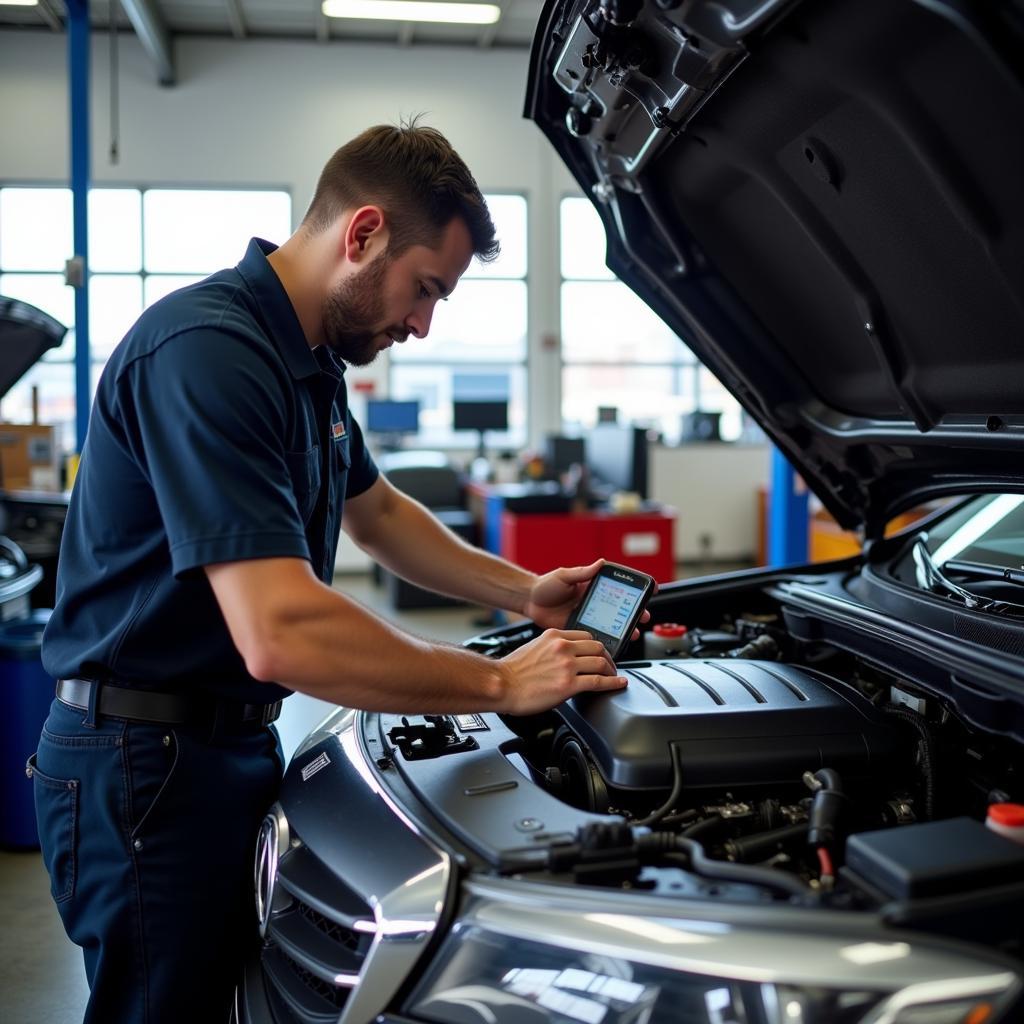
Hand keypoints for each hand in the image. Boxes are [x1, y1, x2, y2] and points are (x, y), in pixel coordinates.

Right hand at [498, 629, 626, 714]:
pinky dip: (613, 683)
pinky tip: (619, 683)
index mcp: (554, 635)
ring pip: (601, 662)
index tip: (600, 654)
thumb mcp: (535, 647)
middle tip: (610, 666)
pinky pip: (598, 682)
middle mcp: (563, 647)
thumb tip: (569, 655)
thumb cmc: (513, 670)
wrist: (501, 685)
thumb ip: (554, 647)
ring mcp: (567, 666)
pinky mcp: (569, 684)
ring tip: (613, 676)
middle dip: (608, 658)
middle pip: (598, 647)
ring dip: (611, 670)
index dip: (598, 646)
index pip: (586, 636)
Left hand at [522, 558, 652, 638]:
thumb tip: (601, 562)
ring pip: (611, 624)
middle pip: (619, 609)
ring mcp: (588, 617)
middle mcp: (593, 603)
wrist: (529, 602)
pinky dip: (605, 641)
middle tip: (644, 617)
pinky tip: (614, 645)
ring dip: (624, 629)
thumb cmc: (545, 585)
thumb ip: (582, 572)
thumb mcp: (564, 576)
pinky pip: (595, 636)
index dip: (634, 591)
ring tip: (633, 633)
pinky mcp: (579, 629)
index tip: (649, 592)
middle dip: (634, 613)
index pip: (618, 588)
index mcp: (592, 587)